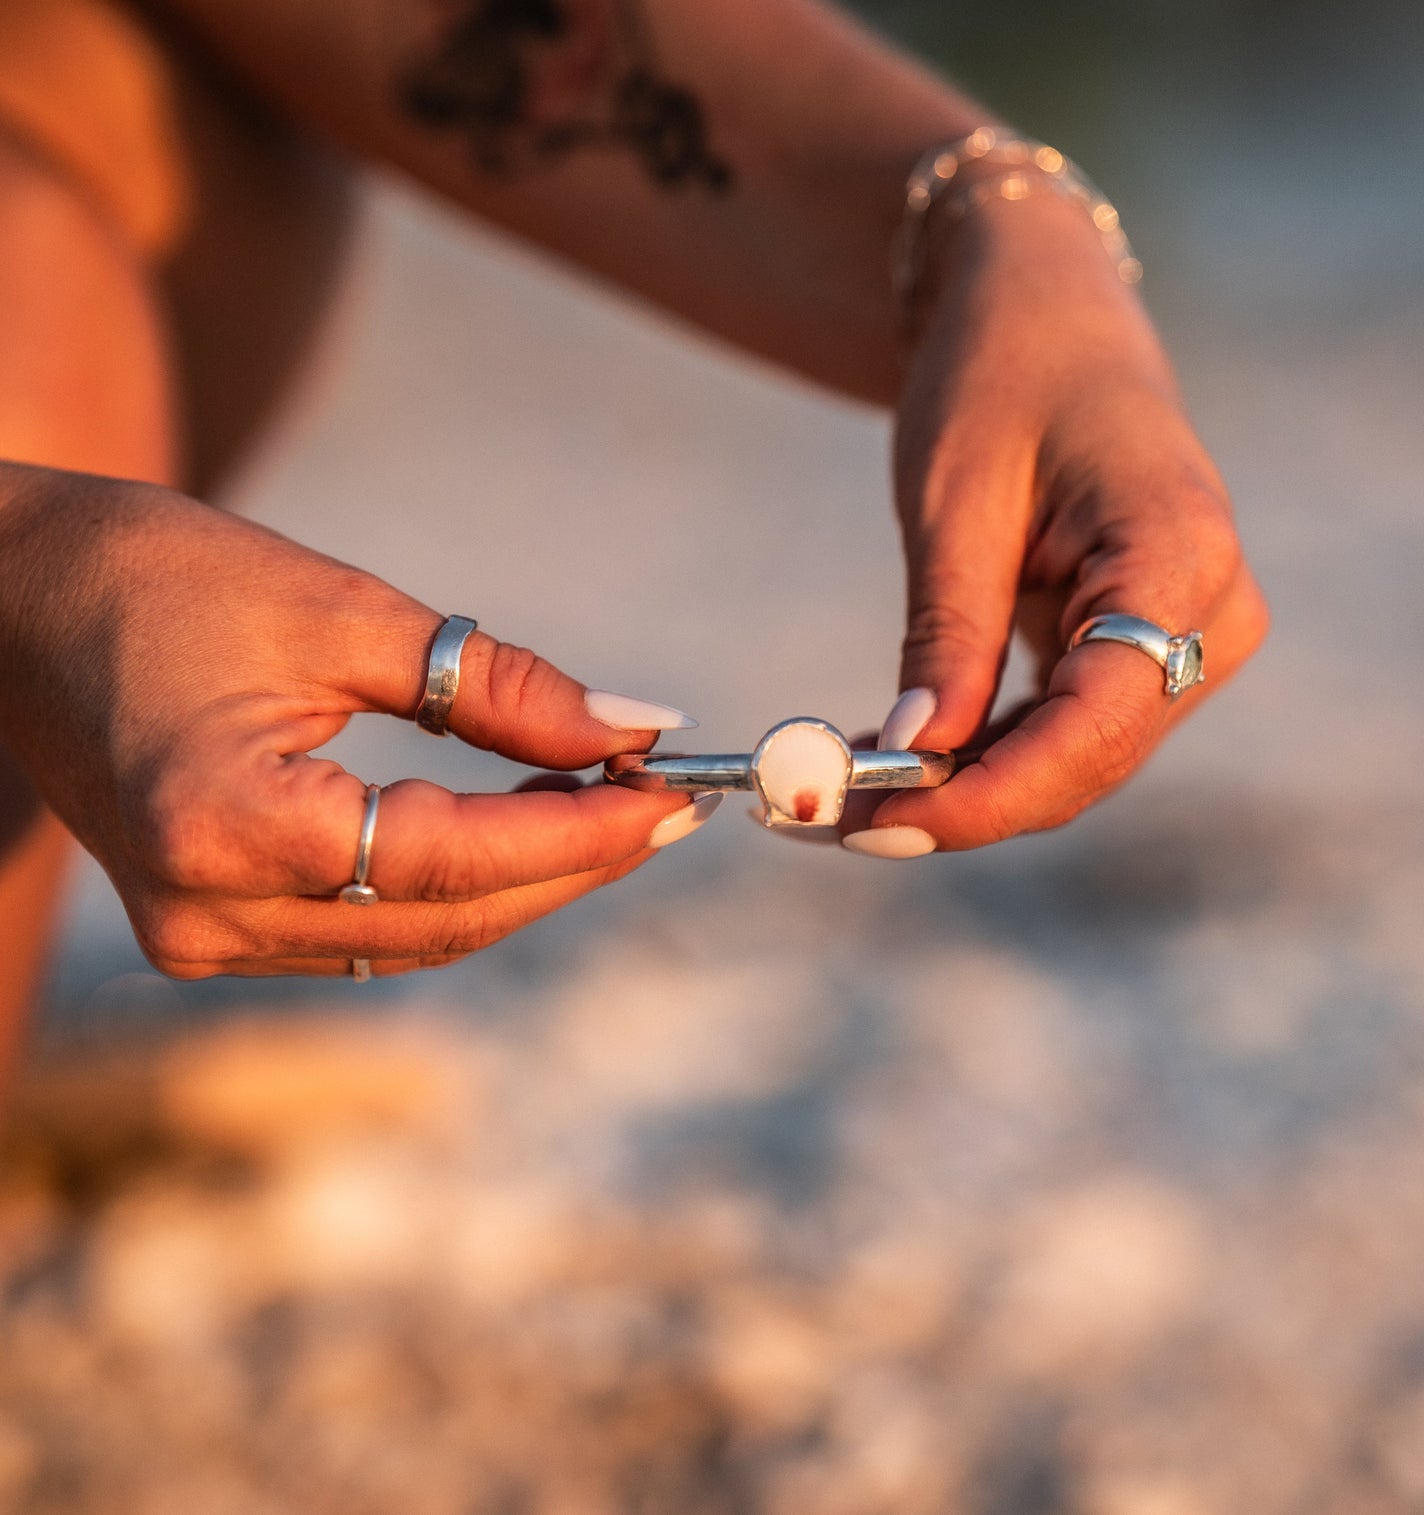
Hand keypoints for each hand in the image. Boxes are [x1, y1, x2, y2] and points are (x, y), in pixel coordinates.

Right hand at [0, 468, 709, 973]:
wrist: (13, 603)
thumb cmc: (158, 578)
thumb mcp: (343, 611)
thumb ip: (498, 684)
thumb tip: (632, 728)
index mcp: (227, 823)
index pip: (452, 855)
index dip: (580, 833)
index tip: (672, 795)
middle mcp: (207, 911)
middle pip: (446, 917)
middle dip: (571, 864)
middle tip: (664, 806)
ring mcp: (200, 937)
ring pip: (416, 937)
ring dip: (523, 879)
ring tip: (609, 809)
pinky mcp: (206, 929)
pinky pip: (367, 929)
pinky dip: (454, 885)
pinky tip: (516, 829)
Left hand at [842, 192, 1268, 857]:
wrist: (1040, 304)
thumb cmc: (1002, 370)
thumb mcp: (957, 502)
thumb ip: (948, 636)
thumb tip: (914, 760)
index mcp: (1181, 559)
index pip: (1096, 726)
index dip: (987, 796)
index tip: (872, 823)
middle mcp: (1209, 614)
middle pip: (1084, 760)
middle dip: (956, 804)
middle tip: (818, 816)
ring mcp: (1184, 635)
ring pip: (1069, 760)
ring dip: (958, 788)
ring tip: (831, 791)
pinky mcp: (1137, 643)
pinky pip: (1059, 728)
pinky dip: (976, 752)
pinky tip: (889, 758)